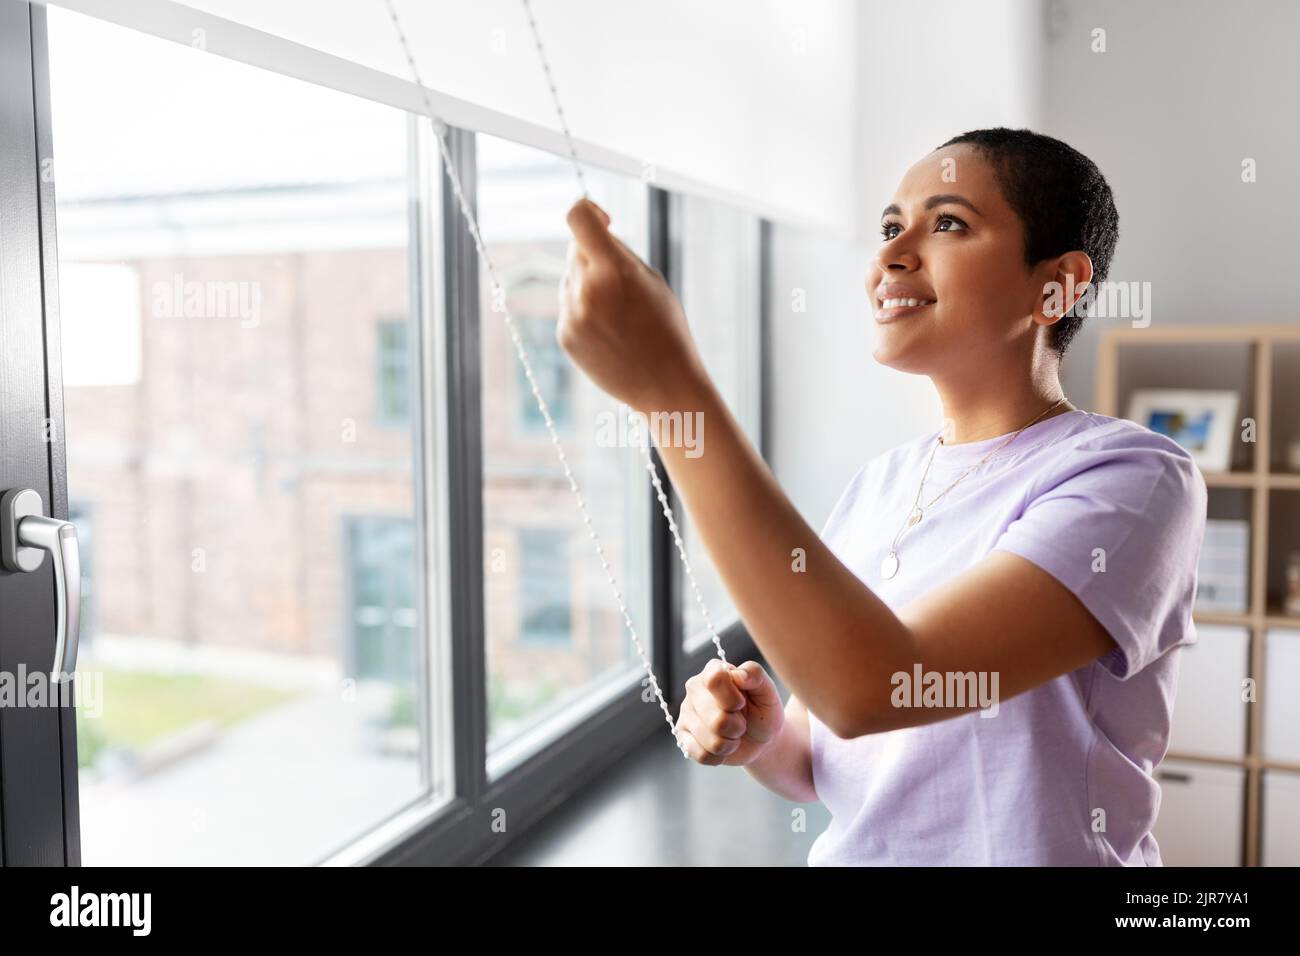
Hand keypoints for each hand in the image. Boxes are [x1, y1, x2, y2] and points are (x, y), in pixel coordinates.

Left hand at [558, 198, 710, 414]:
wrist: (665, 384)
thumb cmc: (666, 327)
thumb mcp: (651, 280)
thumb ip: (617, 254)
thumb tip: (587, 235)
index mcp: (614, 270)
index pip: (578, 217)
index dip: (589, 210)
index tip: (604, 221)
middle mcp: (586, 290)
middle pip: (575, 249)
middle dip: (594, 255)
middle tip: (623, 282)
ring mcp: (571, 315)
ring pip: (569, 278)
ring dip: (588, 284)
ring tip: (620, 314)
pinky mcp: (565, 335)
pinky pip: (569, 306)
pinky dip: (585, 310)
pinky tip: (610, 332)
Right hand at [676, 659, 783, 765]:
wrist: (760, 738)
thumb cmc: (762, 710)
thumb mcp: (768, 691)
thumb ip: (756, 675)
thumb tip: (739, 674)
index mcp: (713, 670)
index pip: (714, 680)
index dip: (732, 698)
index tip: (741, 703)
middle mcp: (694, 688)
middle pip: (716, 719)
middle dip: (737, 727)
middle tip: (741, 721)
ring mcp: (686, 713)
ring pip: (711, 740)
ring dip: (730, 743)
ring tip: (733, 733)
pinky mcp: (682, 737)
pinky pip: (702, 755)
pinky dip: (720, 756)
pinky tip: (723, 746)